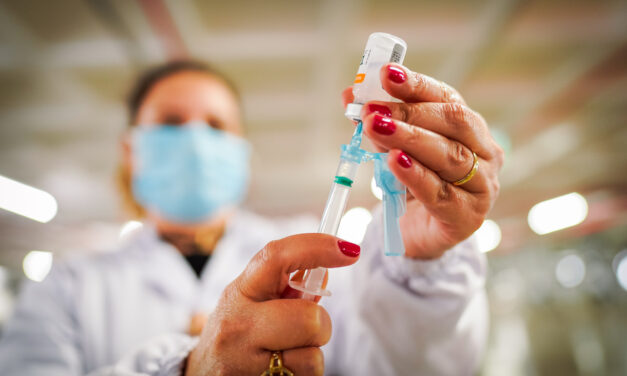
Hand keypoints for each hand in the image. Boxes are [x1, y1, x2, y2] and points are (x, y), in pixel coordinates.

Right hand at [185, 234, 359, 375]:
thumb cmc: (237, 333)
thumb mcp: (252, 302)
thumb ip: (286, 286)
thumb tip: (325, 271)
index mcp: (240, 292)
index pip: (276, 257)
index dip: (317, 247)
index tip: (349, 249)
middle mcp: (237, 325)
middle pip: (308, 317)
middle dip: (319, 324)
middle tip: (304, 330)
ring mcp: (243, 362)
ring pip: (313, 356)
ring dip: (310, 355)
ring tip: (284, 354)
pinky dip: (302, 375)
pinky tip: (280, 372)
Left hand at [342, 64, 503, 259]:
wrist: (420, 233)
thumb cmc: (412, 184)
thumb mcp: (394, 148)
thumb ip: (379, 123)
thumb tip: (350, 95)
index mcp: (469, 128)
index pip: (447, 97)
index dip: (416, 84)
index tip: (385, 73)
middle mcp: (485, 152)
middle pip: (454, 123)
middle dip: (410, 112)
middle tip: (373, 110)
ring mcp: (482, 186)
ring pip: (449, 156)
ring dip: (409, 139)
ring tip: (376, 128)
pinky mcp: (468, 216)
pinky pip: (441, 193)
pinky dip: (416, 176)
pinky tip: (395, 161)